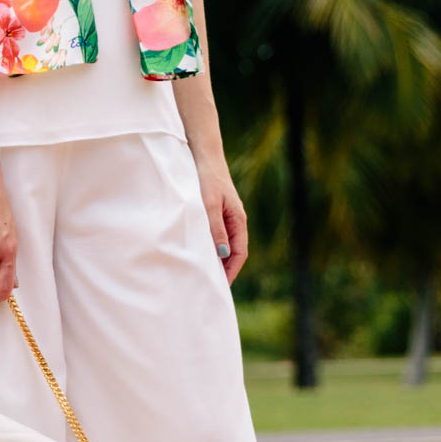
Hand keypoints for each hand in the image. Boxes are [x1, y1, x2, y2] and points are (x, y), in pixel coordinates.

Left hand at [196, 155, 248, 284]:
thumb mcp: (209, 205)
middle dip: (226, 269)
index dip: (232, 270)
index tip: (221, 286)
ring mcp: (226, 216)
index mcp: (238, 220)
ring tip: (206, 274)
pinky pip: (217, 235)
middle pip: (234, 251)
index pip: (240, 253)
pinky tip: (200, 253)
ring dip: (218, 259)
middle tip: (213, 286)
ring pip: (225, 244)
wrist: (203, 155)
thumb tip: (223, 254)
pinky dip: (211, 247)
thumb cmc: (207, 178)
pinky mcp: (216, 212)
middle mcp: (235, 220)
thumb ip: (215, 229)